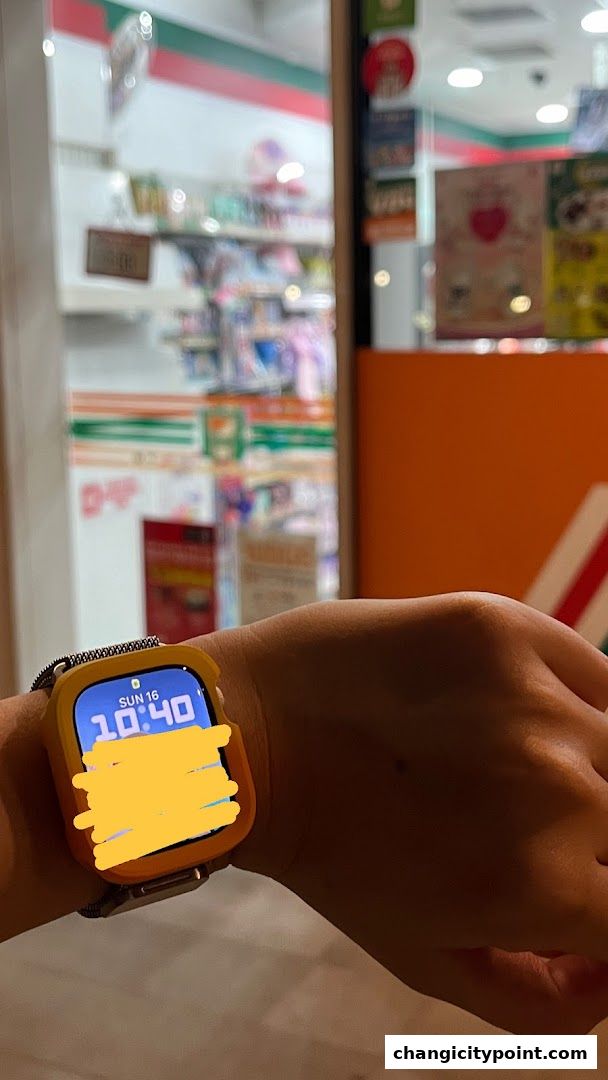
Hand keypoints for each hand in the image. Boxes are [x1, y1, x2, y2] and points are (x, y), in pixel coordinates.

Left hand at [226, 594, 607, 1032]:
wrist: (254, 735)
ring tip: (516, 768)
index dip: (602, 918)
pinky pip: (592, 675)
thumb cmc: (335, 855)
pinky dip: (574, 704)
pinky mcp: (509, 628)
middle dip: (592, 845)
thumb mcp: (428, 961)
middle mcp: (559, 790)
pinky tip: (520, 713)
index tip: (575, 895)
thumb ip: (542, 1000)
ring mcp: (537, 699)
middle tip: (530, 830)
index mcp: (544, 884)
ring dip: (589, 771)